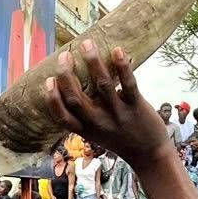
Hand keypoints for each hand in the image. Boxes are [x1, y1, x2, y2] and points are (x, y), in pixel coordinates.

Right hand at [40, 42, 172, 169]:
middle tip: (64, 55)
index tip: (48, 80)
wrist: (149, 154)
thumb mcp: (96, 133)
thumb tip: (70, 84)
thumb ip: (83, 115)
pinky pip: (128, 84)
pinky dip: (122, 66)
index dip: (52, 99)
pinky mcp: (136, 107)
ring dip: (93, 63)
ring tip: (87, 44)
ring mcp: (118, 114)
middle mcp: (99, 123)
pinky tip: (117, 50)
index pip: (62, 116)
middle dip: (67, 75)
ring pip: (102, 86)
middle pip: (77, 98)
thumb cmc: (119, 138)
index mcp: (86, 129)